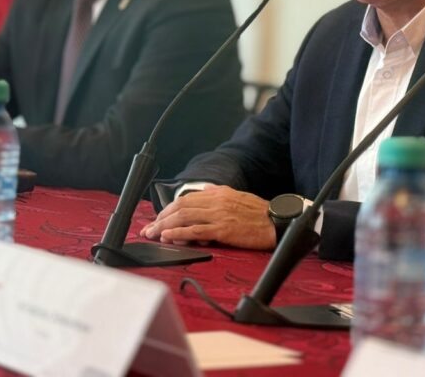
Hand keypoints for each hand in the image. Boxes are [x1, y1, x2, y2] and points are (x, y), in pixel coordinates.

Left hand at [139, 184, 276, 250]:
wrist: (276, 222)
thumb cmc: (258, 211)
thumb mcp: (237, 195)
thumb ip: (218, 191)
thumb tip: (204, 187)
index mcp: (217, 193)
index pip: (186, 199)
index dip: (168, 209)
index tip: (158, 219)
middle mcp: (215, 201)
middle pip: (180, 207)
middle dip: (161, 218)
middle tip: (148, 229)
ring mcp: (218, 215)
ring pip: (184, 217)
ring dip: (165, 226)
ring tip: (152, 234)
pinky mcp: (223, 230)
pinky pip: (196, 231)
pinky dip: (179, 233)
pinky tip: (168, 237)